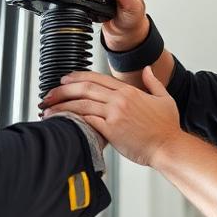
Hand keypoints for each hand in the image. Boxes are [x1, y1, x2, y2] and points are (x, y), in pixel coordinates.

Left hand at [41, 67, 180, 167]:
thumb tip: (147, 69)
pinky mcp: (111, 130)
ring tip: (47, 110)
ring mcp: (114, 114)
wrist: (169, 147)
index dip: (77, 77)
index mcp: (129, 91)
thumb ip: (153, 82)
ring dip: (61, 105)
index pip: (97, 78)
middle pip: (84, 88)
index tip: (65, 80)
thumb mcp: (164, 98)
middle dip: (63, 89)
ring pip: (82, 104)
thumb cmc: (167, 127)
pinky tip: (62, 122)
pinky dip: (72, 119)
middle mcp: (119, 99)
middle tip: (49, 94)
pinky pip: (87, 120)